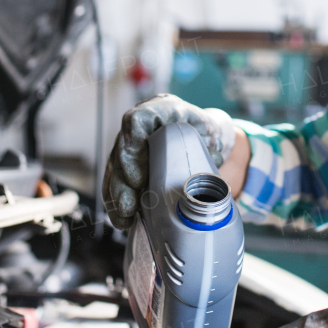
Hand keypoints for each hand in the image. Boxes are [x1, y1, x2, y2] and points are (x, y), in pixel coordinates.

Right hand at [102, 94, 236, 229]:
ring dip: (116, 195)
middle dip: (122, 182)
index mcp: (162, 109)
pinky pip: (115, 181)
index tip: (138, 178)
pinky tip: (122, 218)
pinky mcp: (127, 162)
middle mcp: (141, 125)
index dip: (132, 148)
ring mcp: (131, 143)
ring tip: (124, 216)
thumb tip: (211, 165)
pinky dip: (117, 201)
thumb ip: (208, 145)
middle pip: (121, 150)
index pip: (138, 120)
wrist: (204, 136)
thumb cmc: (206, 133)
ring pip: (115, 168)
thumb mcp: (212, 133)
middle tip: (128, 206)